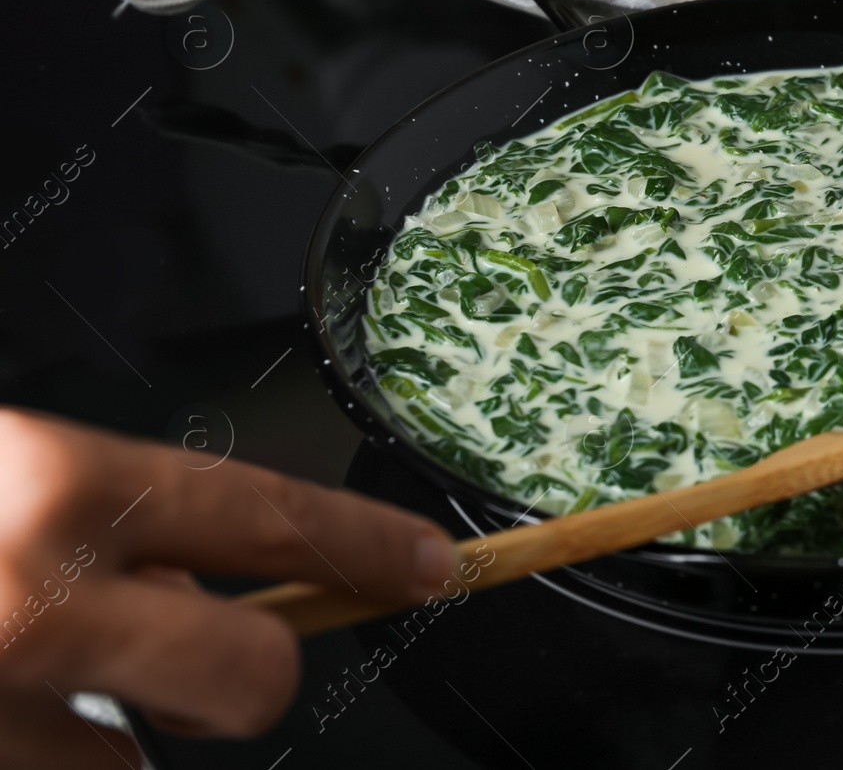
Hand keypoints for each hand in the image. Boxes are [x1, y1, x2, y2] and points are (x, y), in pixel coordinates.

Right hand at [0, 408, 458, 766]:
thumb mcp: (11, 471)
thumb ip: (114, 516)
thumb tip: (200, 585)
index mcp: (61, 486)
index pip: (266, 514)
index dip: (367, 544)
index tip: (431, 565)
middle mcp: (38, 601)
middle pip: (251, 677)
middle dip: (248, 682)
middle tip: (196, 665)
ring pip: (129, 764)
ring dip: (99, 728)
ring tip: (17, 673)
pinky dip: (32, 748)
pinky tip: (2, 704)